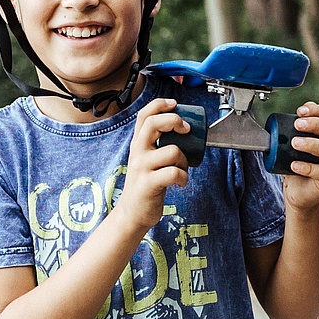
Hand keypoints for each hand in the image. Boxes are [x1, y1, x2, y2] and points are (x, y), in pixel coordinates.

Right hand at [116, 98, 191, 229]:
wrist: (132, 213)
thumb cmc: (145, 185)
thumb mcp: (145, 160)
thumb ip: (156, 145)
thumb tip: (182, 128)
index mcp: (138, 144)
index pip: (145, 115)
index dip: (160, 105)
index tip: (175, 104)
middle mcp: (137, 152)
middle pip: (154, 123)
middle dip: (175, 121)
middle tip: (186, 130)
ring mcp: (142, 167)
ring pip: (172, 151)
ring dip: (184, 160)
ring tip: (182, 169)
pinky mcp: (148, 184)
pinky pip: (174, 173)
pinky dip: (183, 177)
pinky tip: (180, 182)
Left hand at [280, 102, 318, 209]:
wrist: (297, 190)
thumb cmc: (298, 163)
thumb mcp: (294, 143)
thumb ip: (292, 129)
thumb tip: (282, 117)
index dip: (318, 110)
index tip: (300, 111)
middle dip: (316, 124)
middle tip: (297, 124)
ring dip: (312, 144)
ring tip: (294, 143)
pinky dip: (308, 168)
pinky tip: (294, 165)